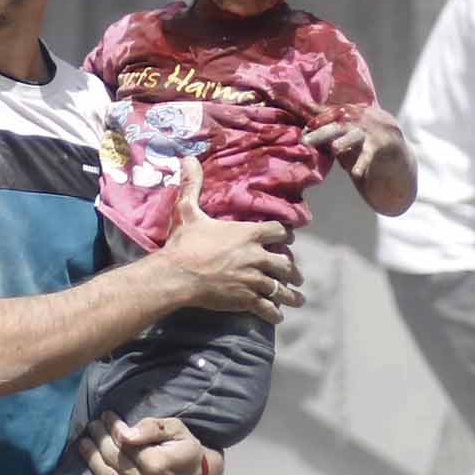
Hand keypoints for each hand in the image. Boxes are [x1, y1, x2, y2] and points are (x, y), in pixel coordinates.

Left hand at [72, 413, 223, 474]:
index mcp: (157, 465)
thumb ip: (151, 428)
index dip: (113, 428)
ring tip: (84, 443)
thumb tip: (122, 434)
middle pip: (114, 460)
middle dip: (100, 440)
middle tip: (93, 426)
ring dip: (92, 459)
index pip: (125, 445)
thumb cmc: (186, 450)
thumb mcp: (176, 430)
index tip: (106, 416)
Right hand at [160, 157, 302, 323]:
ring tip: (297, 299)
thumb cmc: (185, 243)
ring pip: (281, 288)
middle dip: (292, 269)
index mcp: (248, 234)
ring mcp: (253, 279)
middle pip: (285, 262)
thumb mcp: (188, 212)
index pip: (279, 231)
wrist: (177, 275)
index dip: (284, 234)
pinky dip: (274, 313)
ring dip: (290, 294)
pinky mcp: (246, 299)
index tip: (286, 239)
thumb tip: (187, 158)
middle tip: (296, 275)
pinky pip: (267, 307)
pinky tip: (277, 316)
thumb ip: (192, 186)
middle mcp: (257, 256)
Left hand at [303, 103, 416, 216]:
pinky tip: (356, 173)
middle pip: (336, 125)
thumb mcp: (344, 125)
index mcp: (347, 112)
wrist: (393, 138)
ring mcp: (368, 132)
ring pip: (353, 137)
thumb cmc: (360, 132)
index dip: (315, 122)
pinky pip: (367, 156)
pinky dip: (362, 164)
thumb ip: (326, 125)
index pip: (328, 115)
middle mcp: (357, 119)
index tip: (302, 131)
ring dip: (343, 142)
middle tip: (304, 140)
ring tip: (334, 149)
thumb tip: (302, 130)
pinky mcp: (378, 145)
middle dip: (321, 132)